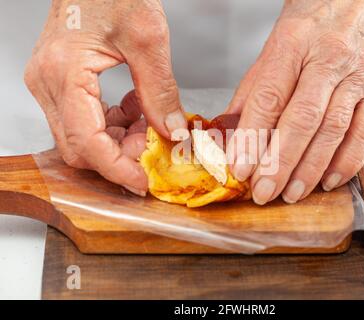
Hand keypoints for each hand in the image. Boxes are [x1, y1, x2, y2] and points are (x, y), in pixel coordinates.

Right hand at [25, 0, 186, 195]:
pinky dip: (110, 125)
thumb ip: (160, 92)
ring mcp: (49, 84)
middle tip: (151, 148)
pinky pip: (81, 120)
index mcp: (64, 73)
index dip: (116, 169)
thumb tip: (170, 130)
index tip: (142, 182)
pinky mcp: (59, 82)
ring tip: (148, 125)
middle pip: (79, 148)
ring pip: (80, 138)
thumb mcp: (148, 41)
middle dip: (118, 157)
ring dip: (117, 141)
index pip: (87, 143)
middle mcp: (48, 83)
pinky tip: (133, 110)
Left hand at [226, 0, 363, 204]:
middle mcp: (328, 60)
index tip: (239, 168)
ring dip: (310, 169)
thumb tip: (230, 133)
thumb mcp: (274, 48)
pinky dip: (346, 163)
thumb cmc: (313, 25)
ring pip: (334, 131)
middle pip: (302, 120)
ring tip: (291, 193)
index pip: (269, 98)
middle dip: (280, 163)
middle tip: (263, 192)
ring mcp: (357, 77)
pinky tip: (327, 181)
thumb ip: (253, 91)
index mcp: (293, 45)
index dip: (252, 138)